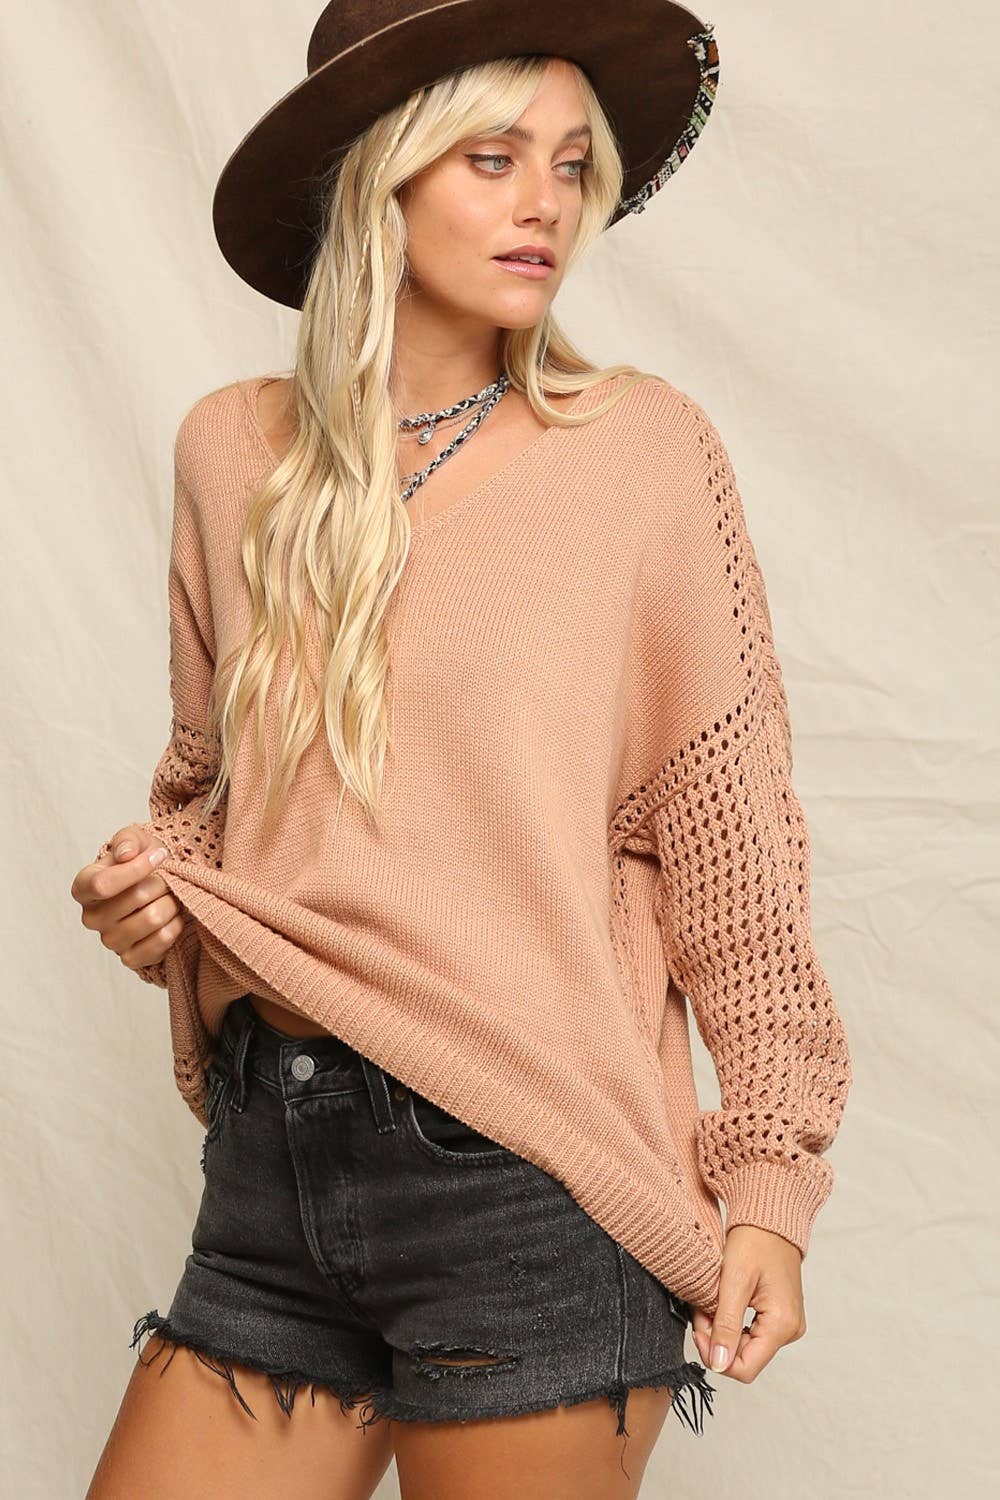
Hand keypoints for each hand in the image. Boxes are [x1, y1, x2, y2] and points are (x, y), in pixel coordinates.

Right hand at [72, 825, 184, 974]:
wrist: (159, 890)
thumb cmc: (142, 865)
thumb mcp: (135, 842)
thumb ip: (128, 840)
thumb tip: (126, 854)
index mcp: (83, 888)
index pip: (102, 884)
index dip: (137, 869)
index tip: (159, 856)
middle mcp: (91, 918)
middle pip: (135, 898)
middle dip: (161, 883)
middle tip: (168, 878)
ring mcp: (110, 941)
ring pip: (152, 919)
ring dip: (171, 902)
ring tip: (171, 895)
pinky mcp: (130, 959)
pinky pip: (161, 941)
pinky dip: (175, 925)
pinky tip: (173, 916)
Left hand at [690, 1224, 805, 1381]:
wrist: (769, 1219)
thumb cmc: (755, 1241)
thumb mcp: (734, 1281)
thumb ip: (726, 1325)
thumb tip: (719, 1364)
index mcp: (782, 1325)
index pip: (746, 1368)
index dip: (716, 1356)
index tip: (698, 1329)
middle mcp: (790, 1330)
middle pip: (745, 1358)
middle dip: (716, 1339)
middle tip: (700, 1310)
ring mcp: (786, 1324)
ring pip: (745, 1346)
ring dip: (721, 1330)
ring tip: (708, 1304)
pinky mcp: (779, 1316)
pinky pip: (751, 1333)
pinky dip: (730, 1322)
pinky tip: (720, 1304)